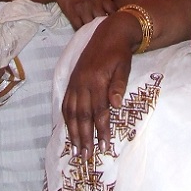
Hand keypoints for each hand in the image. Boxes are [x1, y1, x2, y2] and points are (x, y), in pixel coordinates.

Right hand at [43, 0, 115, 29]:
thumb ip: (102, 1)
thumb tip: (111, 13)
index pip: (113, 10)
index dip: (116, 17)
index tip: (116, 22)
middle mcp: (93, 4)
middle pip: (103, 20)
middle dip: (105, 25)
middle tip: (107, 31)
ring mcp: (82, 10)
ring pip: (92, 25)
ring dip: (93, 30)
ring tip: (95, 34)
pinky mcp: (72, 15)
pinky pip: (79, 27)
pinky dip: (82, 31)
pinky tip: (84, 32)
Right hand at [61, 11, 141, 157]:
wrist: (109, 33)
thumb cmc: (120, 53)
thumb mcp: (124, 67)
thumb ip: (118, 86)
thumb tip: (116, 105)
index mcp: (96, 80)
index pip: (99, 112)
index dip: (101, 130)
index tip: (104, 147)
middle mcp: (82, 83)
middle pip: (82, 115)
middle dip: (84, 137)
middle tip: (86, 156)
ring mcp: (75, 82)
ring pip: (72, 111)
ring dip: (74, 132)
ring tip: (76, 149)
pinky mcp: (72, 80)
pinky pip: (66, 103)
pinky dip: (67, 118)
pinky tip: (69, 129)